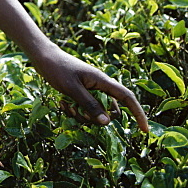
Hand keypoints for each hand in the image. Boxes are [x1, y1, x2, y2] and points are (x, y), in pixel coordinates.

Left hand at [29, 44, 148, 132]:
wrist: (43, 57)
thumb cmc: (57, 69)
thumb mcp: (72, 88)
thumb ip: (89, 105)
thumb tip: (107, 123)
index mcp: (102, 81)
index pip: (127, 97)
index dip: (138, 113)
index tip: (144, 130)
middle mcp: (100, 86)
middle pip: (109, 111)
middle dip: (95, 118)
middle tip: (75, 112)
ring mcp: (91, 90)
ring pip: (95, 112)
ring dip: (81, 115)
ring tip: (65, 105)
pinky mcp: (81, 93)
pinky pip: (84, 109)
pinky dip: (75, 110)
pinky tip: (62, 103)